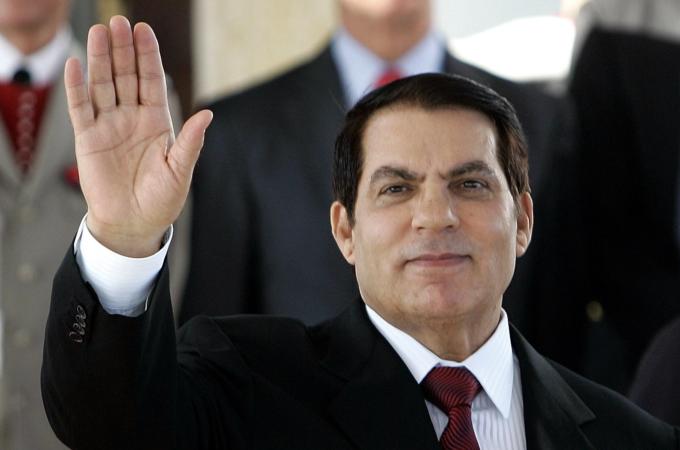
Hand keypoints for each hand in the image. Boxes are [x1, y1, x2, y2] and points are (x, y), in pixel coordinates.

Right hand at [65, 16, 211, 256]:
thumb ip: (190, 142)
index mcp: (157, 122)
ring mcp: (109, 125)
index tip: (144, 30)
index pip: (152, 81)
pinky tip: (76, 64)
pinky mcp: (88, 138)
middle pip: (126, 75)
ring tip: (98, 32)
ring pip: (102, 85)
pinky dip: (76, 87)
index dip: (148, 56)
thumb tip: (207, 114)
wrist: (134, 224)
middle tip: (119, 22)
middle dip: (123, 49)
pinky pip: (80, 108)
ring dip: (99, 59)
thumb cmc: (161, 200)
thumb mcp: (180, 171)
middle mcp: (132, 118)